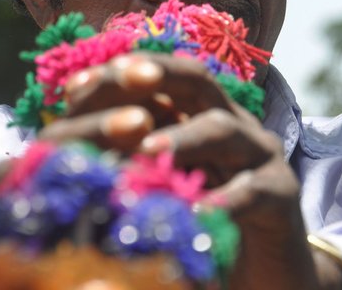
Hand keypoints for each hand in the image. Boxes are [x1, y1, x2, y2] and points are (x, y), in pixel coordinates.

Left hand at [35, 52, 341, 288]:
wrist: (267, 269)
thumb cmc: (201, 220)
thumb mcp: (160, 183)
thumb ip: (127, 160)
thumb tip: (60, 146)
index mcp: (198, 113)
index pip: (159, 77)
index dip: (120, 74)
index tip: (75, 86)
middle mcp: (230, 122)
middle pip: (196, 80)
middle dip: (159, 73)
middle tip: (124, 77)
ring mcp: (259, 153)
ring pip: (223, 128)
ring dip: (183, 136)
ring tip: (148, 151)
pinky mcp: (281, 193)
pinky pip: (253, 188)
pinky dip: (222, 199)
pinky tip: (195, 213)